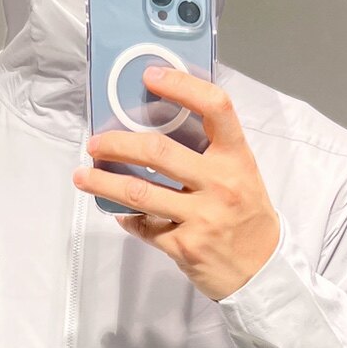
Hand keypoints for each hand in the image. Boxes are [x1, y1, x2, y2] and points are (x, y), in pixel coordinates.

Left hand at [73, 67, 279, 301]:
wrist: (263, 272)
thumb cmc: (248, 217)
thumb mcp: (242, 175)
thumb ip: (210, 153)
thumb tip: (159, 127)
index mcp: (237, 158)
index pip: (215, 108)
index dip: (182, 86)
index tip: (151, 76)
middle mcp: (221, 183)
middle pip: (157, 151)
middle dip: (117, 143)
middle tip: (96, 143)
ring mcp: (202, 216)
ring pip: (138, 191)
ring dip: (102, 181)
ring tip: (83, 176)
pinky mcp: (184, 245)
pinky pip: (144, 226)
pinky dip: (127, 218)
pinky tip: (121, 213)